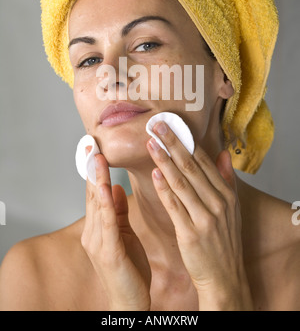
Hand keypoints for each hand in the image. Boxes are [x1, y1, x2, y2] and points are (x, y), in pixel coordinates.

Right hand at [81, 148, 150, 310]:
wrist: (131, 302)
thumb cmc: (129, 269)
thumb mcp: (124, 233)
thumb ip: (117, 210)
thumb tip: (113, 186)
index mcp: (98, 228)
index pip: (96, 193)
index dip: (95, 170)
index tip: (95, 149)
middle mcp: (93, 233)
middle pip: (92, 195)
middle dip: (92, 169)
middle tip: (91, 146)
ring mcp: (98, 243)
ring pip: (97, 206)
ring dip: (96, 181)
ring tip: (97, 159)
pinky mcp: (108, 253)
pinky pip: (108, 225)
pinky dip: (105, 205)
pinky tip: (106, 188)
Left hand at [147, 122, 252, 310]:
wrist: (224, 276)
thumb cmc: (224, 240)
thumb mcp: (232, 208)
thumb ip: (226, 179)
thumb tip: (224, 153)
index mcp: (226, 194)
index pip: (204, 161)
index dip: (186, 141)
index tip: (171, 125)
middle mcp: (218, 202)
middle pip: (192, 166)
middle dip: (173, 143)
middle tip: (157, 125)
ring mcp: (205, 218)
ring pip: (182, 182)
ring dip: (164, 160)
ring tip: (151, 143)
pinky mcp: (191, 233)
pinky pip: (175, 206)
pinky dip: (165, 188)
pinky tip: (154, 173)